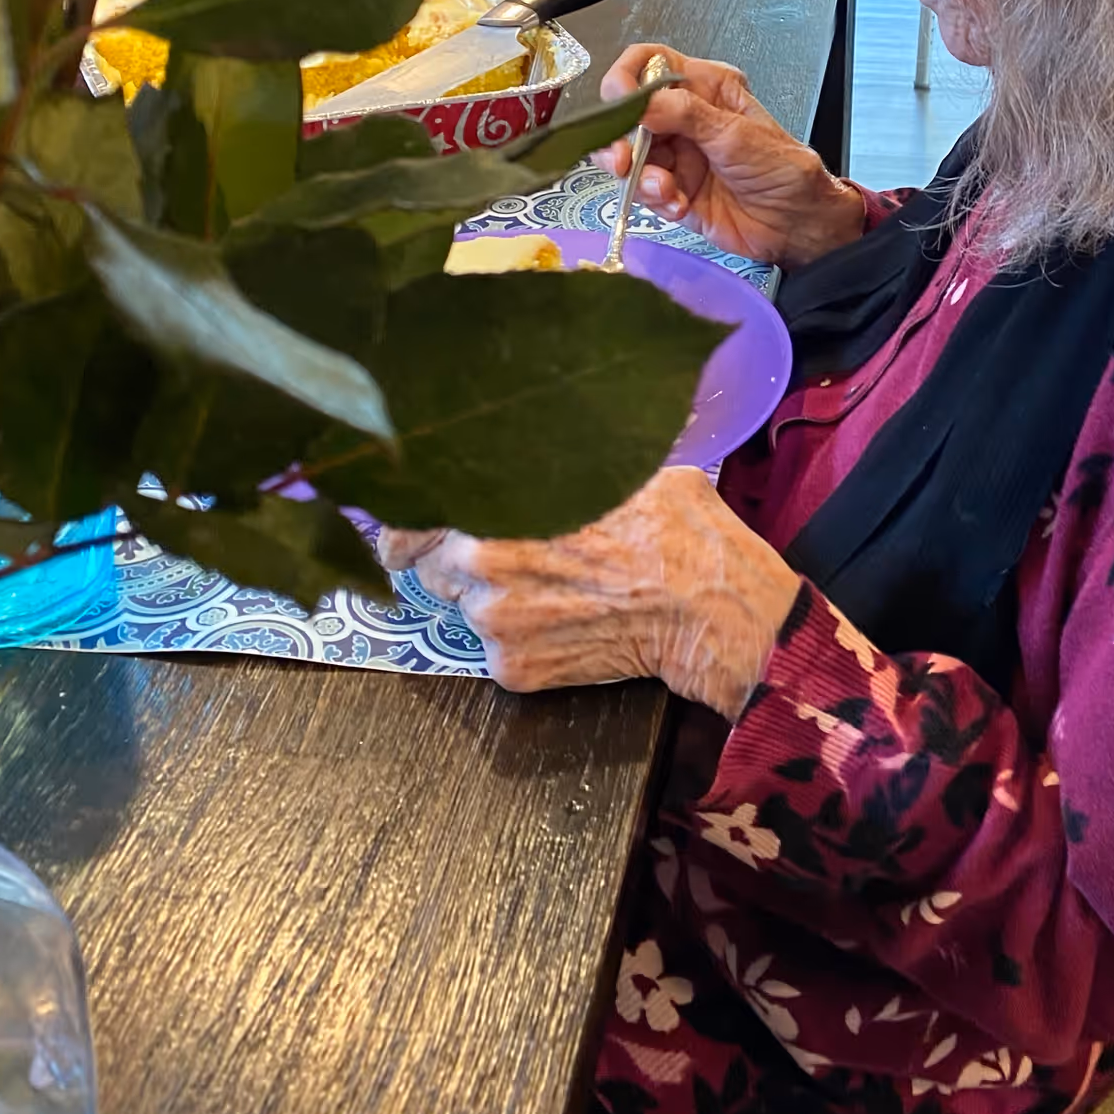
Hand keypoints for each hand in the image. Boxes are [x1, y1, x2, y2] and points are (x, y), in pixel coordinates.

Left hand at [389, 467, 800, 715]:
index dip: (405, 527)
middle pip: (431, 564)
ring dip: (493, 599)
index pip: (414, 517)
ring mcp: (493, 620)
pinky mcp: (511, 668)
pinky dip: (521, 639)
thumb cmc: (675, 530)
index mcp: (502, 502)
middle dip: (457, 562)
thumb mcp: (622, 466)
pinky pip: (494, 649)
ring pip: (464, 607)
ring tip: (556, 590)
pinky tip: (569, 622)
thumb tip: (536, 445)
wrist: (712, 611)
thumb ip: (560, 464)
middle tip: (509, 560)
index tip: (400, 537)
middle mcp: (482, 560)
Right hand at [593, 43, 864, 266]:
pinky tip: (678, 205)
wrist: (797, 225)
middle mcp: (684, 118)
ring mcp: (675, 155)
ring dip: (639, 176)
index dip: (627, 77)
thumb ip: (688, 115)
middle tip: (623, 159)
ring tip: (664, 189)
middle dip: (619, 137)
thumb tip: (643, 102)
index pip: (649, 63)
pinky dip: (654, 199)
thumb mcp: (738, 135)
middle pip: (627, 113)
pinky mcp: (671, 190)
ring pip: (628, 155)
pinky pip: (642, 190)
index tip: (620, 102)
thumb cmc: (784, 170)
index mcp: (705, 88)